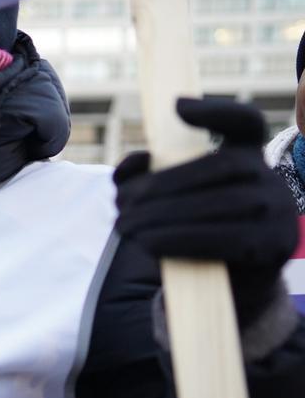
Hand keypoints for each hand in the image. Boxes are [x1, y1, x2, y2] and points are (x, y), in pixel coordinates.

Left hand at [114, 97, 298, 322]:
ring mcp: (278, 212)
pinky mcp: (271, 248)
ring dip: (162, 215)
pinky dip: (179, 240)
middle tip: (120, 205)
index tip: (175, 107)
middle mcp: (270, 179)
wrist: (226, 289)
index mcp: (248, 157)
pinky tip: (148, 244)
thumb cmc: (192, 234)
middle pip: (217, 166)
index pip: (245, 122)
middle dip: (161, 184)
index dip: (215, 110)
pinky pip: (224, 240)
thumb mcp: (171, 201)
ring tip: (124, 227)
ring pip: (219, 203)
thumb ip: (147, 177)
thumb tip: (130, 166)